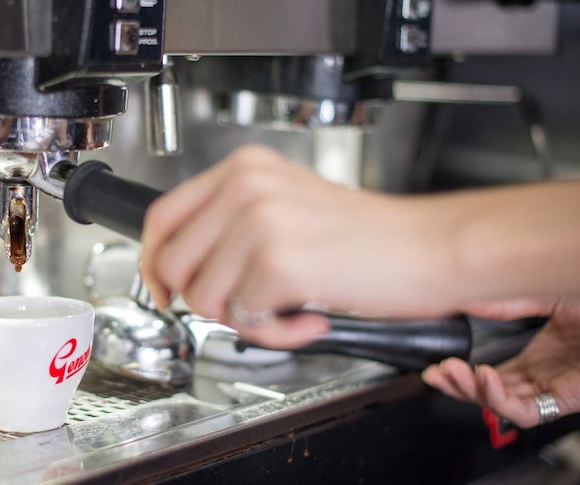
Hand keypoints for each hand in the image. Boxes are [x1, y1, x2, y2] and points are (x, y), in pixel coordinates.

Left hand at [140, 145, 457, 347]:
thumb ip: (231, 224)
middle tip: (243, 306)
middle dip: (203, 300)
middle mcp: (244, 188)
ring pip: (203, 299)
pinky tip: (310, 315)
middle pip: (171, 264)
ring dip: (244, 319)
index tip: (163, 290)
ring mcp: (259, 223)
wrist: (430, 247)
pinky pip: (245, 323)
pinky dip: (276, 334)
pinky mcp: (278, 264)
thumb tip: (182, 266)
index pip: (161, 216)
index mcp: (242, 169)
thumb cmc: (367, 235)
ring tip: (286, 308)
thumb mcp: (287, 204)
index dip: (152, 262)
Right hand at [423, 298, 579, 427]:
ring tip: (454, 373)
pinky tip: (487, 376)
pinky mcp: (570, 397)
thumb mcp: (540, 293)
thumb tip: (464, 300)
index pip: (491, 376)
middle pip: (491, 394)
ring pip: (505, 406)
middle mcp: (546, 376)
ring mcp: (557, 387)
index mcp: (539, 357)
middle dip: (458, 386)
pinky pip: (529, 412)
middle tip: (436, 373)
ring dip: (473, 392)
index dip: (461, 375)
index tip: (438, 365)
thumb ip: (503, 301)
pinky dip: (501, 399)